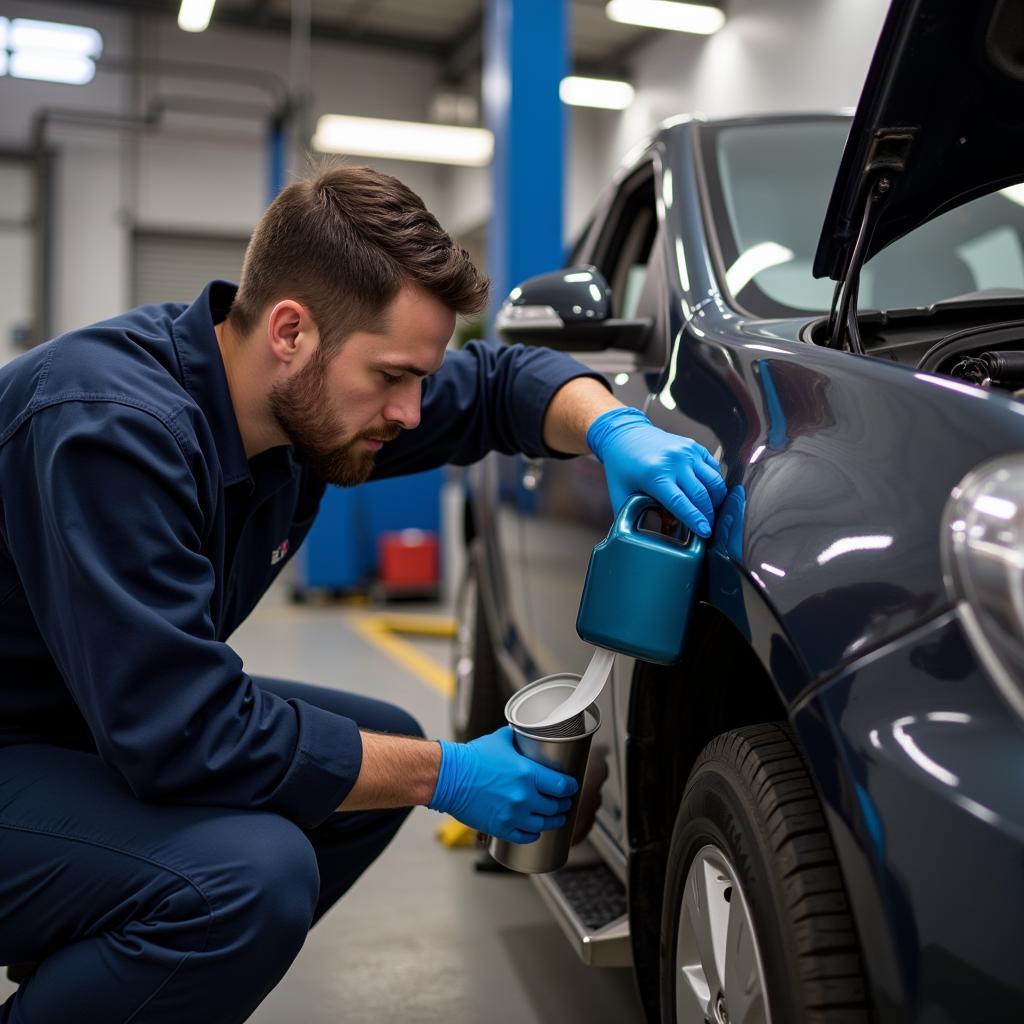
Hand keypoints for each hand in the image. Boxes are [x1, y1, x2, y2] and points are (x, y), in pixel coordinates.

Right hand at [428, 727, 577, 843]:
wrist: (449, 777)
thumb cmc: (471, 758)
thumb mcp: (501, 740)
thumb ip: (518, 739)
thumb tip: (525, 734)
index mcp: (528, 773)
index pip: (562, 785)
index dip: (571, 787)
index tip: (572, 787)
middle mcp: (524, 796)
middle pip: (555, 806)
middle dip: (563, 804)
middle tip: (564, 802)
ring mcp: (513, 814)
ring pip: (544, 824)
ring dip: (553, 821)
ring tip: (555, 818)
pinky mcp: (501, 827)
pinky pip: (525, 836)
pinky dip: (533, 834)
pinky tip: (535, 830)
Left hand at [587, 407, 725, 537]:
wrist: (624, 434)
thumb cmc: (622, 468)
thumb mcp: (621, 494)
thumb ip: (632, 517)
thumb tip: (641, 540)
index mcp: (654, 475)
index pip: (681, 503)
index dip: (695, 520)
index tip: (705, 533)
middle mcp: (674, 461)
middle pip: (701, 495)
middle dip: (708, 515)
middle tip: (709, 528)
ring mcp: (686, 451)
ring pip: (713, 481)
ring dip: (716, 500)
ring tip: (711, 513)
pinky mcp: (693, 446)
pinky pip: (713, 468)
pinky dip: (715, 483)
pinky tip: (709, 494)